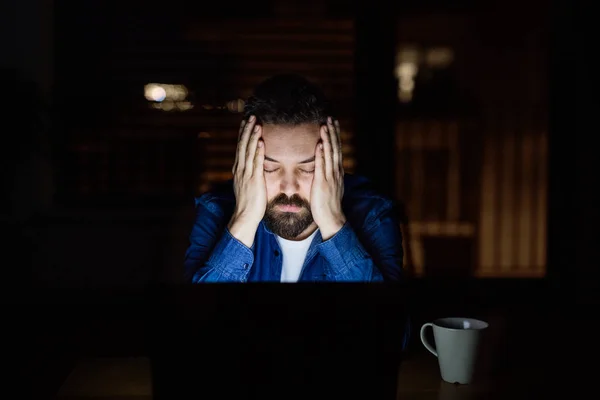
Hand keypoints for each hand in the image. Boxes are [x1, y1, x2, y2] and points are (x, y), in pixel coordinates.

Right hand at [228, 115, 266, 246]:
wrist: (245, 217)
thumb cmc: (248, 203)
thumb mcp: (246, 185)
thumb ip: (248, 174)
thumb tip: (252, 167)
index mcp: (239, 170)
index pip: (240, 148)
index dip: (242, 134)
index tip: (245, 122)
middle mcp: (240, 170)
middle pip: (242, 145)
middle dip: (246, 130)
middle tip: (251, 116)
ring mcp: (246, 174)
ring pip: (248, 151)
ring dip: (252, 136)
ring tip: (256, 123)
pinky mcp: (254, 180)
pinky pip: (256, 163)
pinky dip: (257, 151)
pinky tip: (260, 141)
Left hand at [310, 117, 345, 240]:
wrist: (332, 220)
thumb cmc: (329, 206)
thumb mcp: (331, 188)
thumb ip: (329, 177)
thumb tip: (326, 170)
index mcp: (337, 173)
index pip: (337, 150)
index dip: (336, 136)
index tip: (333, 124)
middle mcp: (336, 173)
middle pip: (335, 148)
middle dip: (333, 133)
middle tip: (331, 118)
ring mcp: (330, 177)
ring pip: (330, 154)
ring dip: (328, 139)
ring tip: (325, 125)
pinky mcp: (323, 183)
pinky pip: (322, 166)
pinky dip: (322, 154)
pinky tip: (320, 143)